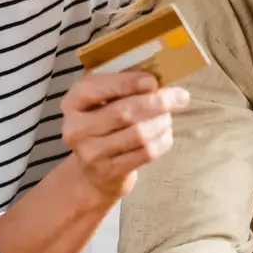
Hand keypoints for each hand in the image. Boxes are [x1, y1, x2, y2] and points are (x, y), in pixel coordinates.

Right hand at [59, 71, 189, 202]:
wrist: (94, 172)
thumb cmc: (105, 126)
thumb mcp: (103, 102)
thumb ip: (123, 87)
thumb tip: (158, 81)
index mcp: (73, 102)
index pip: (96, 88)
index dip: (127, 83)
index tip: (153, 81)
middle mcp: (76, 128)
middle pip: (123, 112)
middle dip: (157, 102)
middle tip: (180, 96)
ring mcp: (91, 153)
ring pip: (138, 133)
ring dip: (161, 122)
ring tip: (168, 117)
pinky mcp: (110, 171)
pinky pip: (145, 153)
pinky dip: (162, 141)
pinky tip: (165, 134)